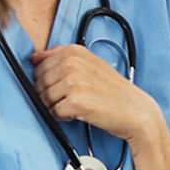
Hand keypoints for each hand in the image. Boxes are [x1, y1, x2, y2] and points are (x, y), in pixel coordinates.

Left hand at [31, 44, 161, 142]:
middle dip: (50, 95)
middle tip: (73, 99)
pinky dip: (63, 117)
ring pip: (44, 99)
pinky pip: (53, 113)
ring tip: (78, 106)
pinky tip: (79, 114)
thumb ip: (61, 56)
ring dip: (57, 107)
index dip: (49, 82)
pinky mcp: (75, 101)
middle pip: (39, 83)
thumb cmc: (113, 90)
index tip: (65, 87)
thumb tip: (34, 58)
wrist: (135, 111)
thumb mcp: (89, 64)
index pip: (40, 67)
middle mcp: (72, 63)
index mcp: (74, 51)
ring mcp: (73, 81)